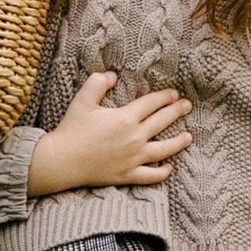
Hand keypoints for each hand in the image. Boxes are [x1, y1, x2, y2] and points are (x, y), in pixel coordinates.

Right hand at [27, 72, 191, 195]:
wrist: (62, 161)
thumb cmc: (71, 129)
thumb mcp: (82, 100)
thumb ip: (97, 83)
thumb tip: (111, 75)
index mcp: (125, 117)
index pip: (152, 104)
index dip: (165, 97)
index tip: (174, 94)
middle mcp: (135, 138)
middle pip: (162, 122)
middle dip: (177, 112)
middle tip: (187, 106)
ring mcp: (133, 158)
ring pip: (163, 150)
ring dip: (178, 142)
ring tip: (188, 137)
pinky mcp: (127, 175)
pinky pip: (150, 176)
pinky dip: (162, 173)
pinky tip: (168, 168)